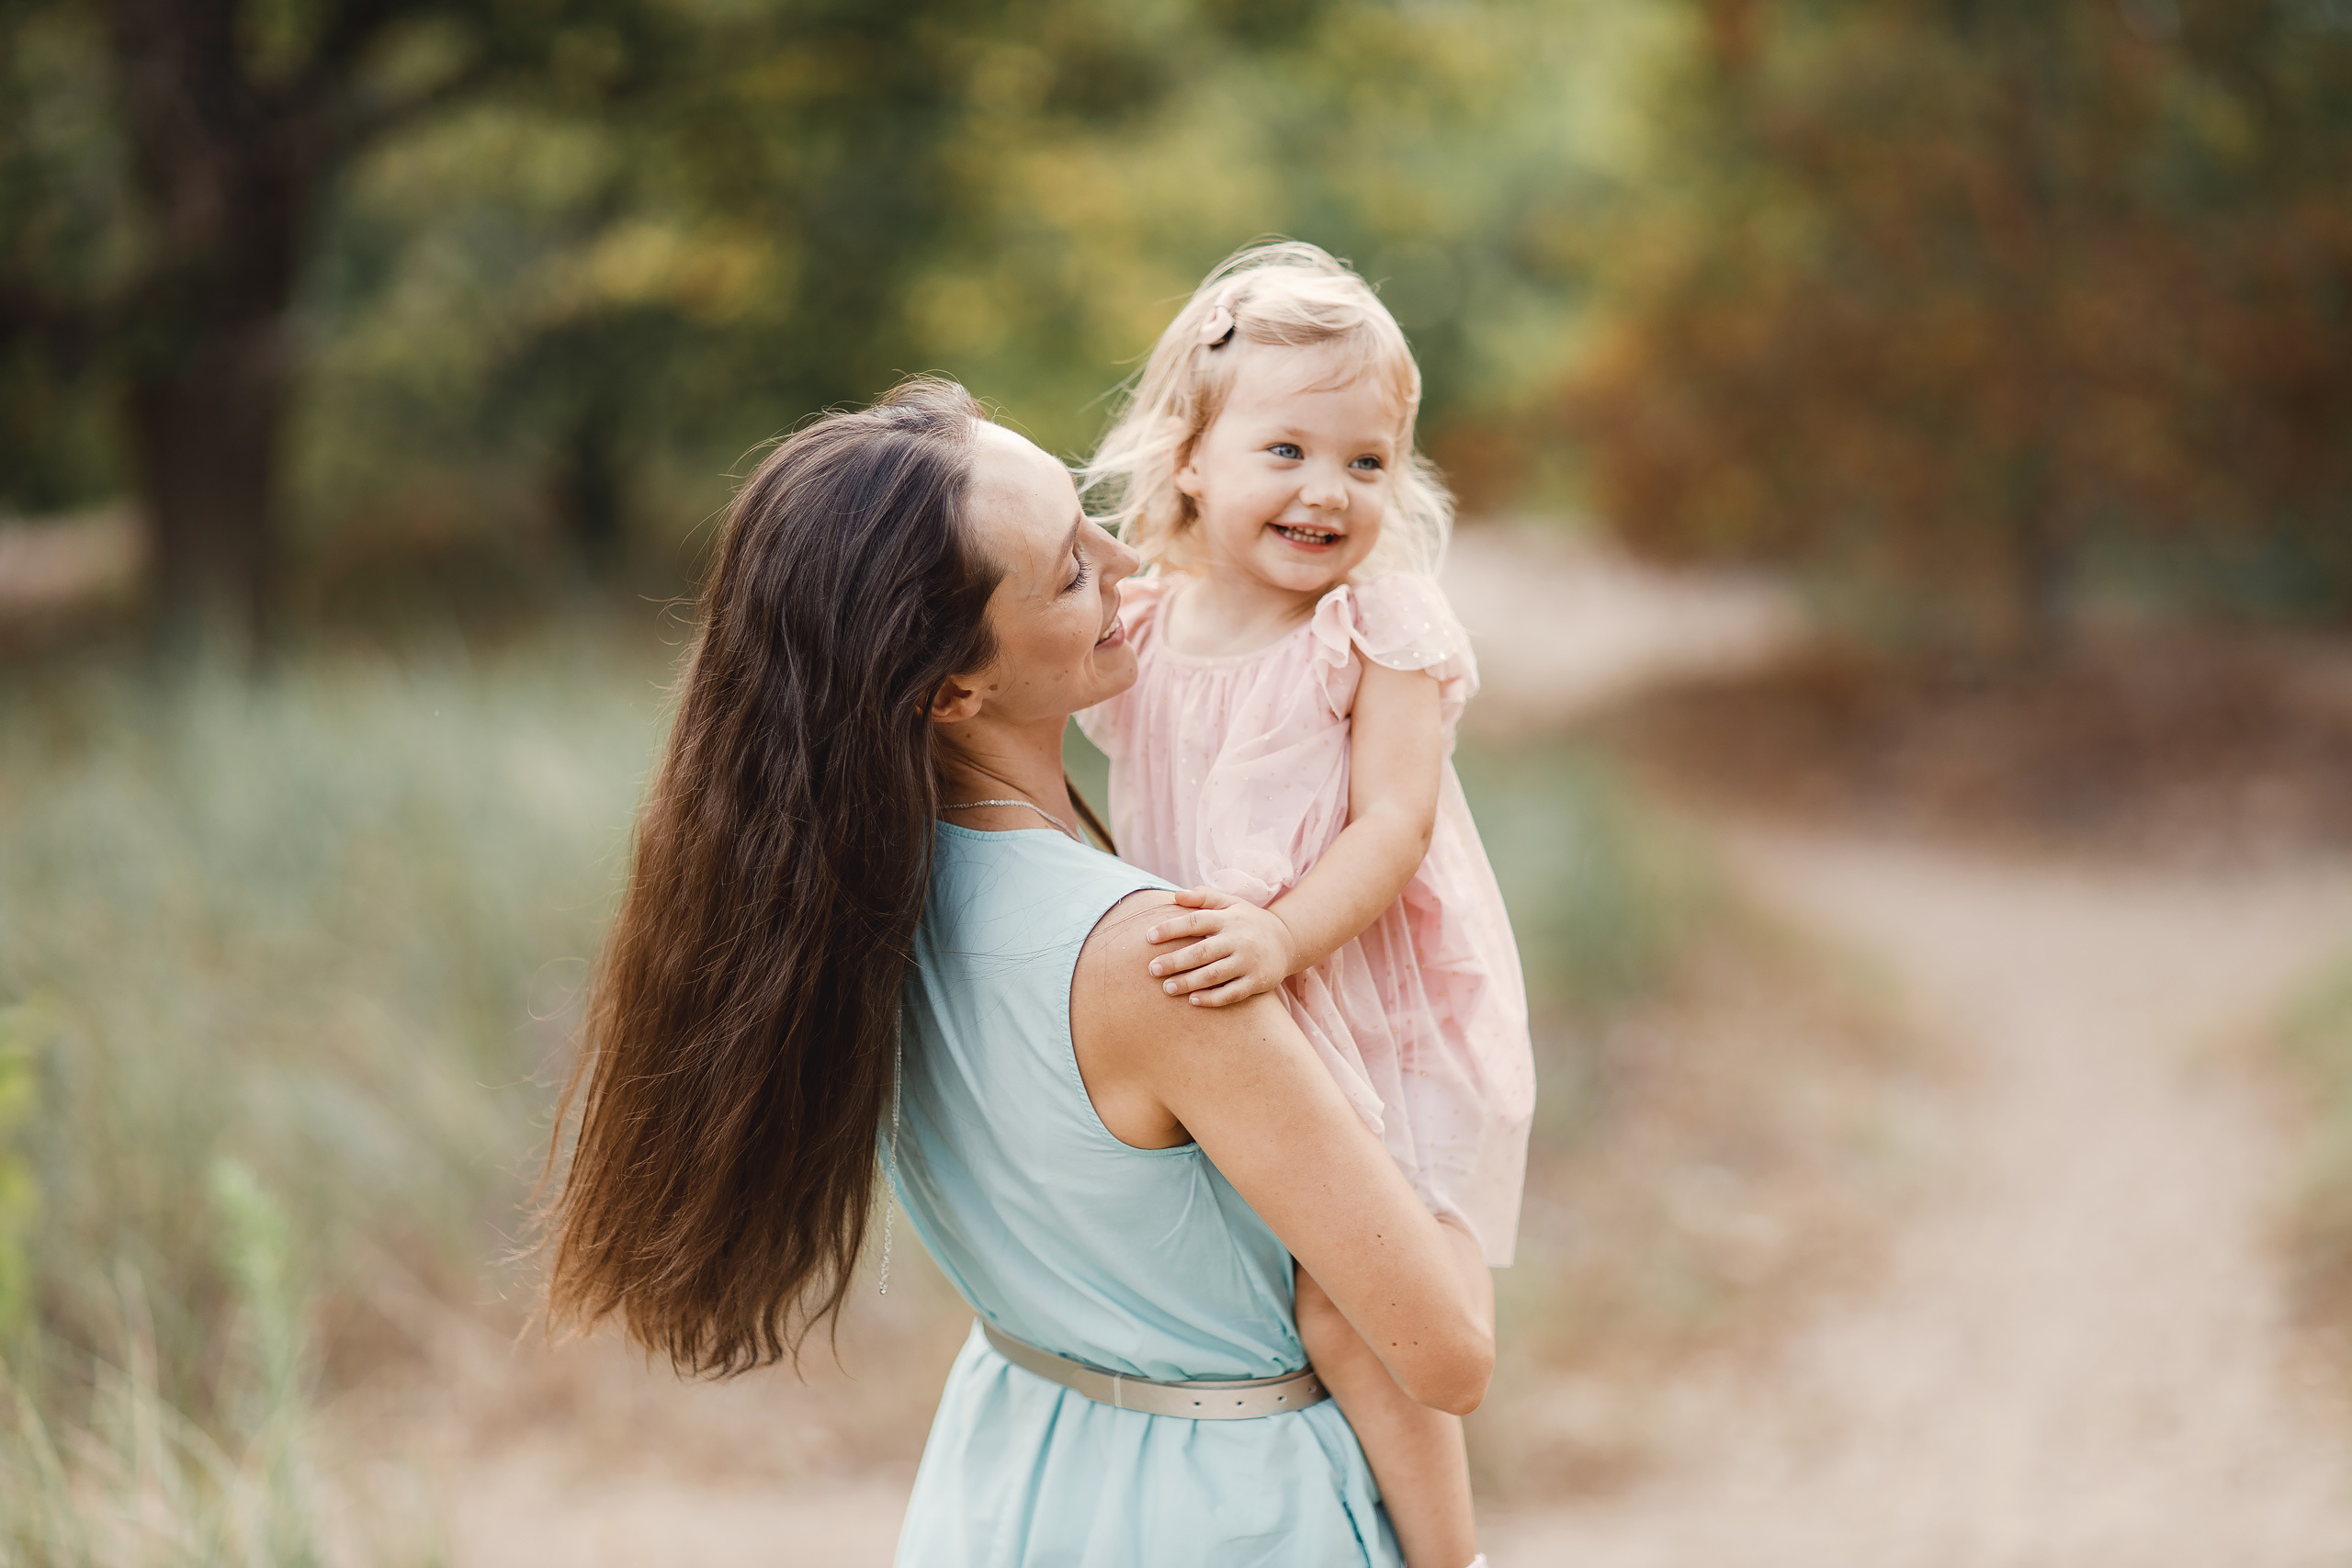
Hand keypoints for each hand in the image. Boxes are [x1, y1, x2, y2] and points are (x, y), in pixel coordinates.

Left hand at [1144, 888, 1299, 1006]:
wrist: (1288, 942)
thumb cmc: (1248, 921)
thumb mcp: (1231, 903)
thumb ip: (1203, 897)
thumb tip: (1174, 896)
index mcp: (1229, 918)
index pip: (1196, 921)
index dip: (1171, 929)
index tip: (1148, 938)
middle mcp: (1239, 939)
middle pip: (1201, 952)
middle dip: (1174, 961)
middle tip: (1151, 969)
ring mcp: (1248, 962)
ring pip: (1214, 975)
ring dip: (1188, 982)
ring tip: (1166, 988)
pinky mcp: (1257, 982)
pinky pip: (1231, 993)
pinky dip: (1212, 998)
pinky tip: (1193, 1000)